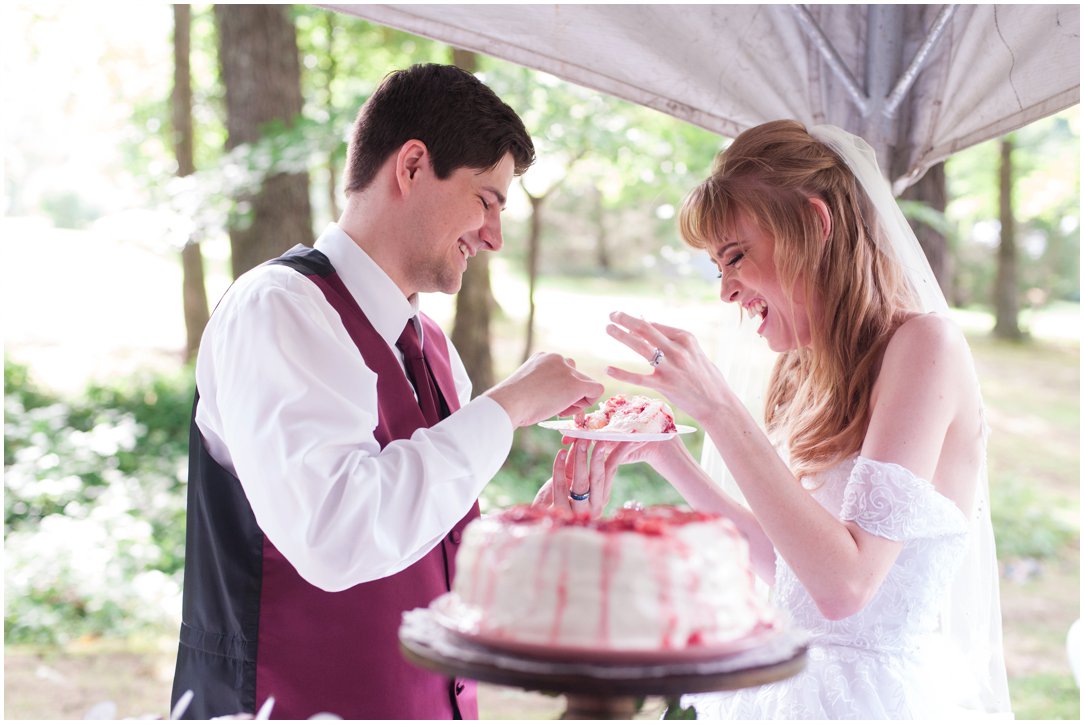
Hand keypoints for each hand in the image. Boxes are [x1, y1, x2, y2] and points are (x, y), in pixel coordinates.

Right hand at [483, 352, 604, 427]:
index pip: (562, 370)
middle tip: (555, 408)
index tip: (547, 400)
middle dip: (569, 394)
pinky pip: (596, 390)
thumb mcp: (525, 386)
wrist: (508, 403)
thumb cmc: (510, 401)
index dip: (559, 388)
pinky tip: (569, 411)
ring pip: (585, 383)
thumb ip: (540, 385)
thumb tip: (550, 397)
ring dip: (576, 399)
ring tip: (558, 410)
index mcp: (543, 357)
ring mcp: (567, 370)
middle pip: (575, 375)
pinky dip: (588, 402)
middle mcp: (557, 359)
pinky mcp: (575, 384)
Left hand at [532, 437, 635, 517]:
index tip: (625, 437)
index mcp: (601, 497)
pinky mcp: (561, 513)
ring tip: (580, 442)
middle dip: (599, 457)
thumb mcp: (570, 480)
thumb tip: (582, 440)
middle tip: (599, 439)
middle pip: (598, 478)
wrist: (540, 524)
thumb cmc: (556, 500)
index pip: (611, 471)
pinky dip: (560, 468)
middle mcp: (594, 506)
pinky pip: (561, 487)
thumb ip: (576, 463)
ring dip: (581, 460)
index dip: (618, 453)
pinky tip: (561, 454)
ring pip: (582, 483)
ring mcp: (578, 512)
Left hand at [604, 312, 730, 422]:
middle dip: (626, 319)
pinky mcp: (664, 385)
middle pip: (645, 329)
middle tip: (612, 314)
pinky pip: (638, 378)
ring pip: (640, 347)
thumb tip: (652, 328)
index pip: (656, 325)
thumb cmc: (706, 378)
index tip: (625, 320)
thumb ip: (675, 342)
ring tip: (608, 328)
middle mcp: (677, 349)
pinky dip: (622, 373)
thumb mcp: (694, 353)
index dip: (637, 321)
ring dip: (621, 335)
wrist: (717, 403)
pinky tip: (608, 369)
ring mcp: (670, 367)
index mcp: (686, 338)